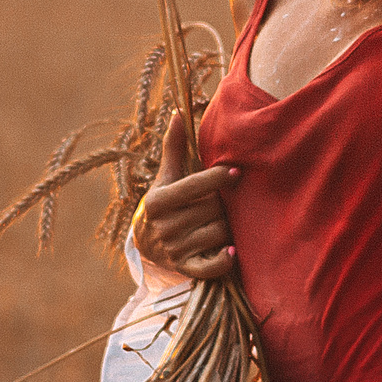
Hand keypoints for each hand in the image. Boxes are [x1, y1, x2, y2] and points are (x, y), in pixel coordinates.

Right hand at [133, 110, 238, 283]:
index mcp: (159, 201)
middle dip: (222, 204)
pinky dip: (223, 260)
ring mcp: (175, 249)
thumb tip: (178, 114)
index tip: (235, 171)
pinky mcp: (185, 268)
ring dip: (226, 227)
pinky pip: (210, 266)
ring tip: (221, 221)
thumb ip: (173, 148)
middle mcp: (165, 226)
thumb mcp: (165, 177)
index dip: (219, 177)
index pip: (196, 186)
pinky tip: (232, 252)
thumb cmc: (163, 203)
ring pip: (219, 233)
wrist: (145, 244)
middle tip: (223, 202)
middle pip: (213, 209)